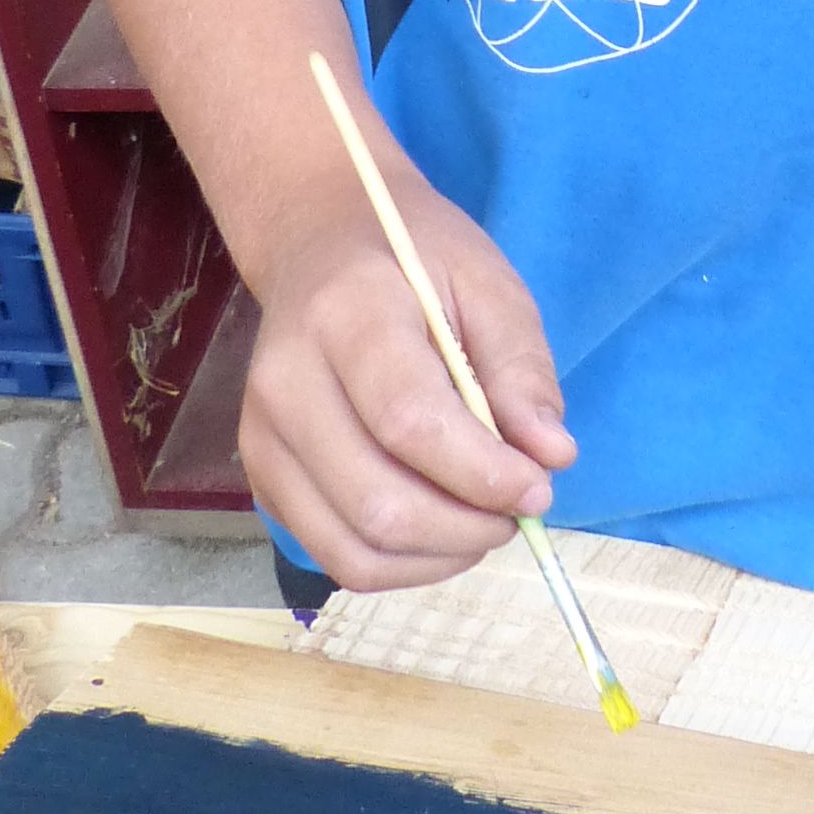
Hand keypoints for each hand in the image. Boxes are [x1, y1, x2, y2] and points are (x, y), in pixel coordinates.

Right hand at [238, 168, 573, 588]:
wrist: (318, 247)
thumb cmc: (413, 259)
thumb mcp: (486, 284)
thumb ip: (521, 367)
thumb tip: (551, 457)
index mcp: (345, 313)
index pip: (408, 421)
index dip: (482, 472)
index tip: (540, 486)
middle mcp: (285, 383)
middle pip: (376, 501)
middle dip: (467, 527)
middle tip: (519, 510)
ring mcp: (262, 439)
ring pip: (353, 548)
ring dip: (438, 557)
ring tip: (484, 522)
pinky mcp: (263, 480)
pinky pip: (336, 556)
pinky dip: (402, 566)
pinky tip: (442, 530)